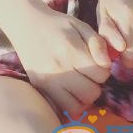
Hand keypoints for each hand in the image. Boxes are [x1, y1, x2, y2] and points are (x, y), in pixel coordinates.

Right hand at [8, 1, 111, 118]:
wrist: (26, 24)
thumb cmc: (56, 24)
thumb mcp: (80, 25)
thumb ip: (98, 43)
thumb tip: (107, 64)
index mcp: (70, 50)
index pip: (101, 73)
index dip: (103, 68)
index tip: (96, 61)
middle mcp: (58, 68)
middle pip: (92, 92)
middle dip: (95, 83)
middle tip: (88, 72)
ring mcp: (47, 80)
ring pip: (79, 106)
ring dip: (84, 96)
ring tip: (80, 82)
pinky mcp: (40, 88)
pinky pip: (63, 108)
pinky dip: (71, 103)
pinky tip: (70, 90)